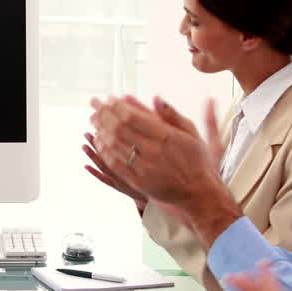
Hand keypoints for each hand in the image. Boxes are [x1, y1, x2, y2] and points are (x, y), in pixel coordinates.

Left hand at [88, 94, 238, 243]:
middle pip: (119, 128)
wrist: (198, 193)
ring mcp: (143, 167)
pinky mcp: (138, 181)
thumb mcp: (190, 133)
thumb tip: (156, 97)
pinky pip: (114, 163)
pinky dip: (103, 150)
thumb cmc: (197, 160)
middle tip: (94, 104)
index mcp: (166, 136)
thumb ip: (172, 115)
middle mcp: (153, 151)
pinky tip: (98, 141)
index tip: (108, 97)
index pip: (132, 116)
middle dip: (103, 114)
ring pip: (114, 145)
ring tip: (93, 119)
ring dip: (100, 130)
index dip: (117, 105)